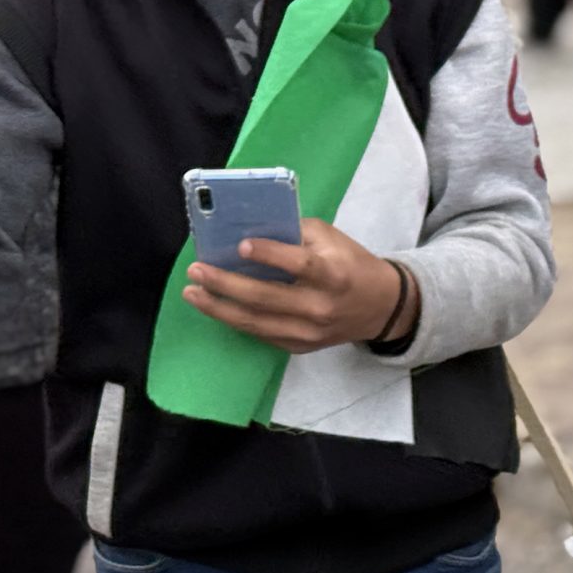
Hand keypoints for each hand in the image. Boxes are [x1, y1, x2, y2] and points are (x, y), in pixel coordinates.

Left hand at [183, 219, 412, 354]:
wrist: (381, 308)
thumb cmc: (350, 263)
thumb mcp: (330, 239)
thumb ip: (294, 233)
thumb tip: (248, 226)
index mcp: (333, 275)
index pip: (300, 266)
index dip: (271, 255)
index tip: (241, 246)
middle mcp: (320, 307)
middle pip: (266, 298)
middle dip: (225, 284)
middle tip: (196, 270)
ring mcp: (308, 332)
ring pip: (256, 322)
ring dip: (218, 308)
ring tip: (192, 293)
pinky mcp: (299, 346)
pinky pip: (260, 333)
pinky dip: (234, 319)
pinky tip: (213, 306)